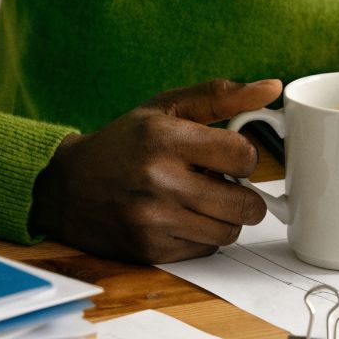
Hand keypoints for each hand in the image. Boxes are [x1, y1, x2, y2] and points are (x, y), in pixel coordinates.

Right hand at [30, 78, 282, 263]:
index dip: (246, 157)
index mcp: (166, 139)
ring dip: (226, 216)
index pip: (244, 156)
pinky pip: (206, 250)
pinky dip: (203, 235)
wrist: (65, 187)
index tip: (231, 156)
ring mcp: (152, 221)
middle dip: (245, 194)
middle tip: (226, 183)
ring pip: (230, 231)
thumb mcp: (168, 106)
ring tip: (203, 199)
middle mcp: (158, 182)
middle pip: (245, 203)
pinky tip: (183, 217)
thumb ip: (223, 96)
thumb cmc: (126, 141)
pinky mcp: (149, 251)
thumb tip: (273, 87)